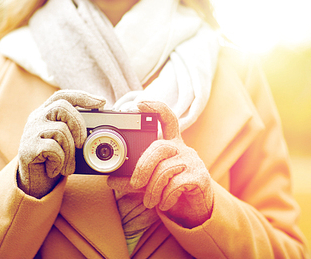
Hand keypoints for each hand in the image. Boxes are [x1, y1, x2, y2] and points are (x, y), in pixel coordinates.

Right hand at [17, 90, 105, 197]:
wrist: (33, 182)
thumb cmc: (53, 159)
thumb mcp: (64, 140)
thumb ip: (74, 129)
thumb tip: (99, 128)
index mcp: (45, 112)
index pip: (62, 96)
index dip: (82, 96)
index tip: (101, 102)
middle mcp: (36, 118)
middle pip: (62, 108)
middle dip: (78, 126)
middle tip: (82, 144)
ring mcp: (30, 132)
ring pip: (61, 130)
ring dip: (70, 152)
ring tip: (67, 164)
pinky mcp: (28, 148)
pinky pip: (54, 149)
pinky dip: (60, 161)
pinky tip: (55, 168)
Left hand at [108, 101, 212, 227]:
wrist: (194, 208)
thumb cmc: (170, 188)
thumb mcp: (148, 182)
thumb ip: (131, 179)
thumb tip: (110, 180)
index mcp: (170, 143)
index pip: (166, 118)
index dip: (155, 108)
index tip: (140, 103)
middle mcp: (181, 148)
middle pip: (159, 147)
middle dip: (143, 167)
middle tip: (135, 184)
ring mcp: (192, 161)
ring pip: (165, 169)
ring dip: (153, 189)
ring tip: (149, 201)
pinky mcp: (200, 176)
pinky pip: (176, 184)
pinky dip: (166, 197)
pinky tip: (164, 203)